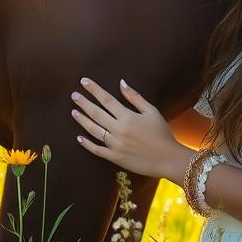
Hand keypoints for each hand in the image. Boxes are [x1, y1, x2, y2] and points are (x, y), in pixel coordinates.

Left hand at [71, 77, 190, 180]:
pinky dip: (86, 144)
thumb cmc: (162, 133)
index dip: (94, 90)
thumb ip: (135, 97)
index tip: (84, 82)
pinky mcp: (115, 157)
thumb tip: (121, 83)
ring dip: (82, 120)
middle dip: (83, 103)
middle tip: (74, 95)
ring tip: (74, 112)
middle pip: (96, 113)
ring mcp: (115, 145)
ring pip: (93, 130)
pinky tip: (79, 137)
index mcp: (127, 117)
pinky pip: (97, 150)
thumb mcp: (151, 111)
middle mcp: (118, 130)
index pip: (106, 99)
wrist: (168, 159)